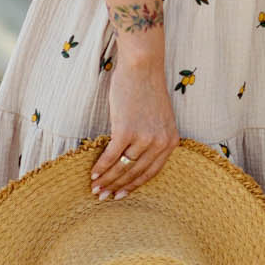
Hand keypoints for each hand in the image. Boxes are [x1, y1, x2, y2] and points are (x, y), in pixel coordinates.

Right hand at [92, 45, 178, 196]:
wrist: (142, 67)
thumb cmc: (147, 89)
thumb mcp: (158, 118)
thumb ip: (151, 138)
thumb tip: (131, 159)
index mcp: (171, 141)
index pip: (151, 172)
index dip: (134, 186)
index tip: (121, 195)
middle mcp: (160, 142)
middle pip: (135, 173)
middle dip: (117, 187)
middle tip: (102, 196)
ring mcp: (144, 137)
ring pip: (122, 166)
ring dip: (106, 179)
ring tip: (95, 187)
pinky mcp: (126, 130)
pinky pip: (111, 155)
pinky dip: (100, 166)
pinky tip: (92, 173)